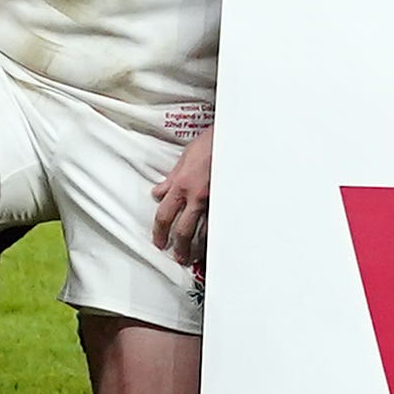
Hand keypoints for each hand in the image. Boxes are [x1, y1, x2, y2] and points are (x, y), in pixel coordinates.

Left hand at [154, 122, 214, 277]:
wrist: (235, 137)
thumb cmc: (212, 143)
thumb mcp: (185, 157)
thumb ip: (172, 178)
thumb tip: (160, 192)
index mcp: (182, 185)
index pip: (165, 215)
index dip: (159, 231)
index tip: (158, 240)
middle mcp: (196, 196)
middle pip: (182, 230)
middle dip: (177, 246)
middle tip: (175, 255)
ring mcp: (214, 201)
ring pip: (203, 231)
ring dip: (196, 246)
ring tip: (193, 256)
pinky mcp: (228, 201)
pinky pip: (219, 223)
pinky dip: (215, 236)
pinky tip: (214, 243)